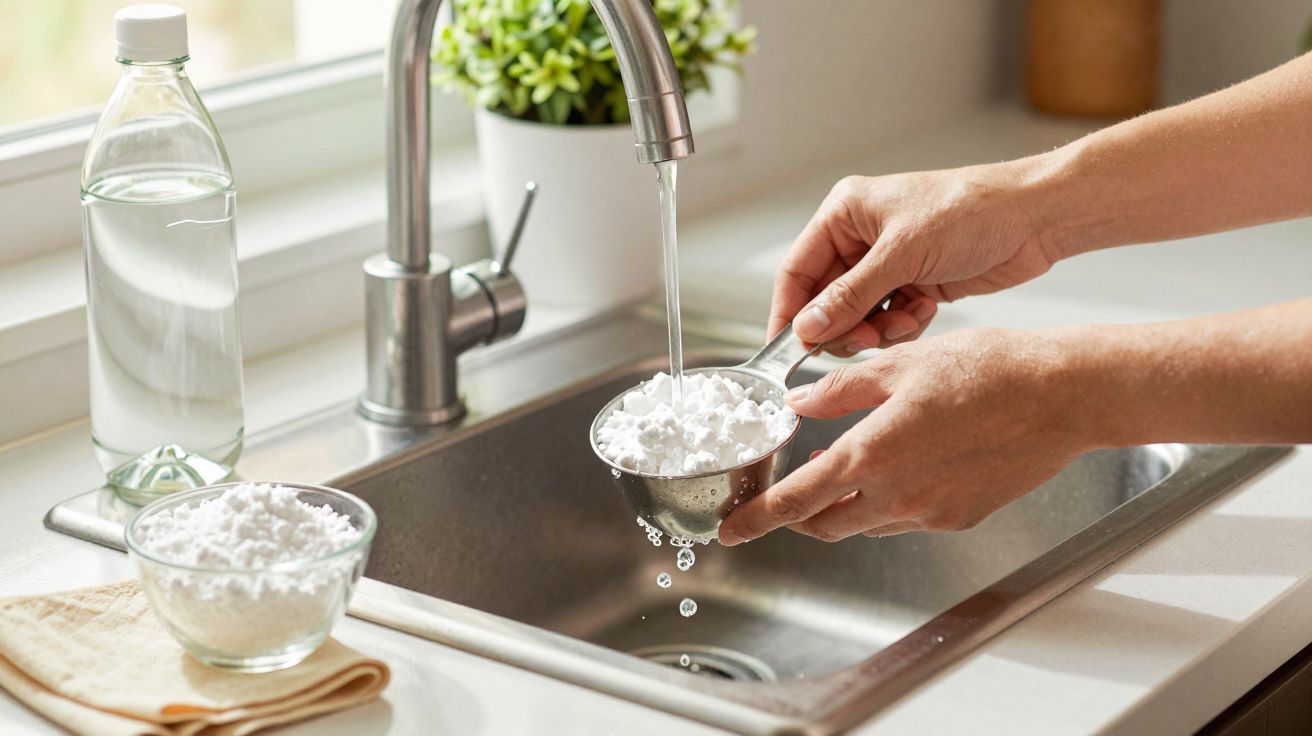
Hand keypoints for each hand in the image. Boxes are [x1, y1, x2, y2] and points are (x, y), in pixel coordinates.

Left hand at [718, 327, 1093, 544]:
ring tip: (852, 465)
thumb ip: (841, 389)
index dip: (757, 518)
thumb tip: (802, 403)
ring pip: (867, 522)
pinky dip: (891, 501)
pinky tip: (905, 465)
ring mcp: (931, 513)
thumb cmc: (990, 371)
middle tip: (787, 499)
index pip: (796, 500)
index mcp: (872, 455)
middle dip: (799, 517)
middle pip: (826, 524)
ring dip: (847, 505)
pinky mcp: (960, 517)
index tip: (733, 529)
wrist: (1061, 397)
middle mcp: (898, 495)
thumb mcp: (900, 365)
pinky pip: (908, 518)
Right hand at [772, 162, 1063, 354]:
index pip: (798, 271)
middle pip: (826, 300)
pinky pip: (889, 321)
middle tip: (863, 340)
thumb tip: (808, 326)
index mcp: (845, 214)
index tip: (786, 351)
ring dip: (877, 329)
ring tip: (904, 320)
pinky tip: (926, 311)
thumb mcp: (902, 254)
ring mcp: (888, 263)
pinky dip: (903, 326)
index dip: (789, 313)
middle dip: (844, 326)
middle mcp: (861, 238)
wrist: (1034, 219)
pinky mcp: (914, 284)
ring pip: (857, 317)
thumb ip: (850, 295)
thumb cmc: (971, 211)